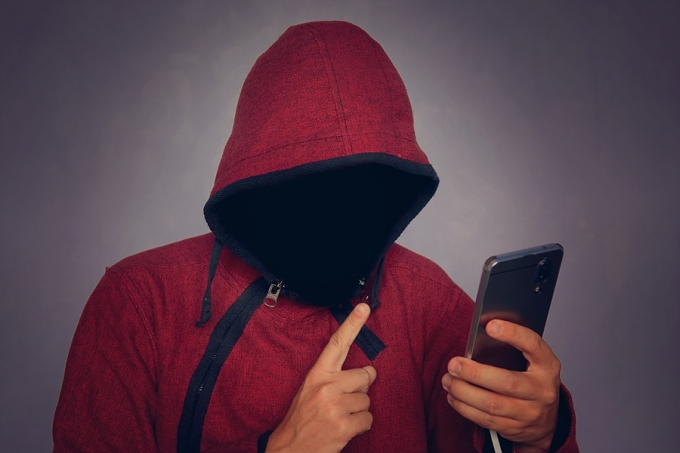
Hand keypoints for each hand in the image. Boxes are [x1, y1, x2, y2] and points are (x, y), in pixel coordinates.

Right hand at [266, 303, 376, 452]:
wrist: (289, 450)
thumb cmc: (303, 419)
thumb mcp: (311, 391)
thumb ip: (336, 377)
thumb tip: (370, 371)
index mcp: (316, 374)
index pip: (337, 344)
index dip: (352, 324)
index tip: (364, 307)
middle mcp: (326, 386)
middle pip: (364, 376)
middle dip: (359, 389)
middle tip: (342, 402)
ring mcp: (335, 406)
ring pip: (367, 400)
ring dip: (358, 410)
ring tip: (339, 417)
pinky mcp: (343, 425)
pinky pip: (368, 419)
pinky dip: (360, 426)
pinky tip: (344, 429)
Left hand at [441, 320, 560, 452]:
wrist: (546, 420)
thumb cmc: (532, 380)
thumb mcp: (532, 361)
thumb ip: (512, 349)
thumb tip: (478, 336)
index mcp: (547, 365)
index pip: (533, 345)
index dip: (513, 334)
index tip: (489, 326)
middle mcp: (542, 390)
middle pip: (507, 382)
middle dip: (475, 373)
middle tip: (454, 364)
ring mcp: (529, 412)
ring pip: (492, 404)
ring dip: (464, 392)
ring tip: (448, 380)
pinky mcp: (514, 428)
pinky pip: (485, 419)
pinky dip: (464, 407)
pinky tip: (453, 396)